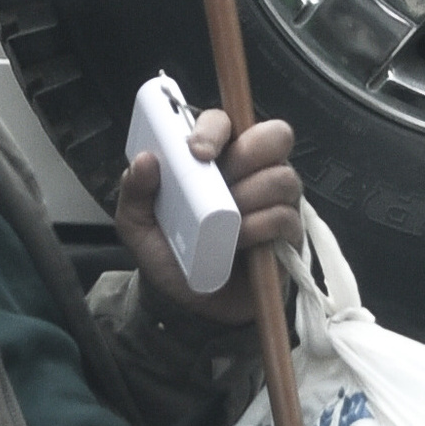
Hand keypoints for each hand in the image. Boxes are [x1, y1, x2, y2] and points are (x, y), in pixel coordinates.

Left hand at [114, 107, 302, 323]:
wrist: (191, 305)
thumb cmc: (171, 254)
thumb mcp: (138, 226)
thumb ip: (134, 191)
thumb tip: (145, 160)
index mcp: (216, 156)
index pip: (225, 120)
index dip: (215, 129)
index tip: (197, 152)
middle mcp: (252, 170)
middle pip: (275, 135)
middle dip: (248, 156)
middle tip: (225, 182)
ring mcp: (276, 199)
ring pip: (282, 178)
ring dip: (250, 199)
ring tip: (226, 222)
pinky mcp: (289, 233)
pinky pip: (286, 217)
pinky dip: (259, 229)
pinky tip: (239, 242)